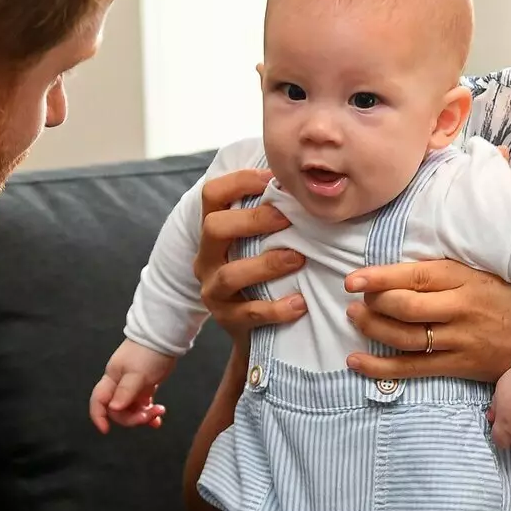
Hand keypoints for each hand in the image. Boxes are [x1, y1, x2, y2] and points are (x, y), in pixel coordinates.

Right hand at [89, 340, 175, 433]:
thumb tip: (114, 409)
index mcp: (112, 379)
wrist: (165, 338)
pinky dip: (149, 412)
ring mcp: (132, 386)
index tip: (106, 430)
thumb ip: (125, 392)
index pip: (99, 401)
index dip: (99, 416)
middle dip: (133, 417)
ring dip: (144, 415)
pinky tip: (158, 418)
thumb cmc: (148, 353)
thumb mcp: (137, 373)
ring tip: (159, 412)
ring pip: (132, 409)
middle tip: (150, 414)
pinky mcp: (145, 386)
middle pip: (118, 410)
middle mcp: (119, 384)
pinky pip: (143, 404)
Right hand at [194, 168, 307, 348]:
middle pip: (213, 227)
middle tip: (287, 218)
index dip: (239, 181)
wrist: (253, 332)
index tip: (272, 178)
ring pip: (230, 274)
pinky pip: (249, 313)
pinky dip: (276, 308)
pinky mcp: (227, 320)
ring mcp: (213, 290)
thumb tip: (304, 180)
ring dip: (267, 264)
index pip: (212, 194)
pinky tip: (300, 303)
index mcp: (213, 231)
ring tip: (298, 259)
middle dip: (252, 219)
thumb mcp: (258, 242)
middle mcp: (206, 257)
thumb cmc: (262, 273)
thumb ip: (271, 214)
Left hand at [343, 260, 510, 382]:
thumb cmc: (509, 299)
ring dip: (372, 329)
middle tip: (355, 301)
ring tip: (354, 320)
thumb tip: (398, 270)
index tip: (353, 280)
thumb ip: (443, 273)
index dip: (379, 278)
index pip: (414, 276)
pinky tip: (357, 361)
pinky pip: (412, 369)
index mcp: (464, 279)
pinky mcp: (459, 366)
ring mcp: (460, 340)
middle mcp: (460, 309)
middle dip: (372, 304)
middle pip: (404, 307)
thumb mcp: (480, 273)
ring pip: (404, 337)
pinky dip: (380, 367)